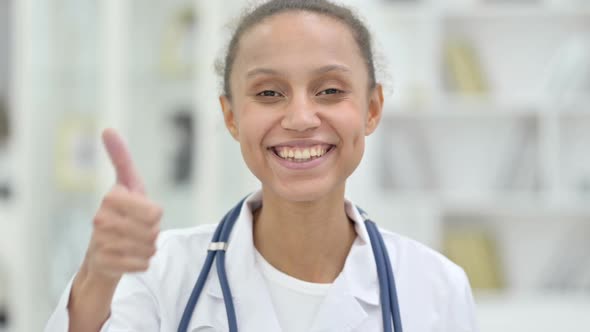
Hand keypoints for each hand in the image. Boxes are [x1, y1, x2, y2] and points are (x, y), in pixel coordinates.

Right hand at [83, 128, 161, 280]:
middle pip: (153, 231)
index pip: (155, 212)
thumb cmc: (121, 213)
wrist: (102, 253)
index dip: (155, 215)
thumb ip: (120, 158)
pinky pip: (143, 264)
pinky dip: (142, 262)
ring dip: (147, 247)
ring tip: (132, 243)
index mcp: (111, 197)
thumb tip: (107, 130)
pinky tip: (128, 257)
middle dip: (152, 233)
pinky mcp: (104, 263)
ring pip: (149, 248)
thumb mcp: (127, 184)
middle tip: (137, 230)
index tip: (141, 212)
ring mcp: (100, 243)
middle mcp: (101, 219)